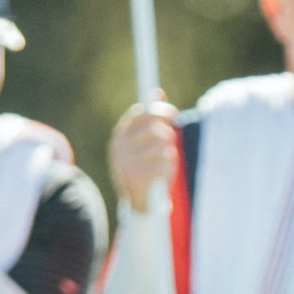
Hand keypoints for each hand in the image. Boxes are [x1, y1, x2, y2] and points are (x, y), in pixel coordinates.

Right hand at [108, 96, 179, 212]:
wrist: (136, 202)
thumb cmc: (144, 167)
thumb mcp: (142, 142)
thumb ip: (149, 119)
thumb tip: (157, 91)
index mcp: (120, 135)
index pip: (140, 113)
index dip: (158, 110)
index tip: (173, 113)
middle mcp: (119, 145)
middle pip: (154, 128)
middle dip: (167, 135)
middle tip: (169, 143)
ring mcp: (126, 160)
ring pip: (163, 146)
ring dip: (169, 155)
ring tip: (162, 164)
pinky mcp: (136, 174)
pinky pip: (165, 162)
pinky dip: (169, 168)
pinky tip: (162, 175)